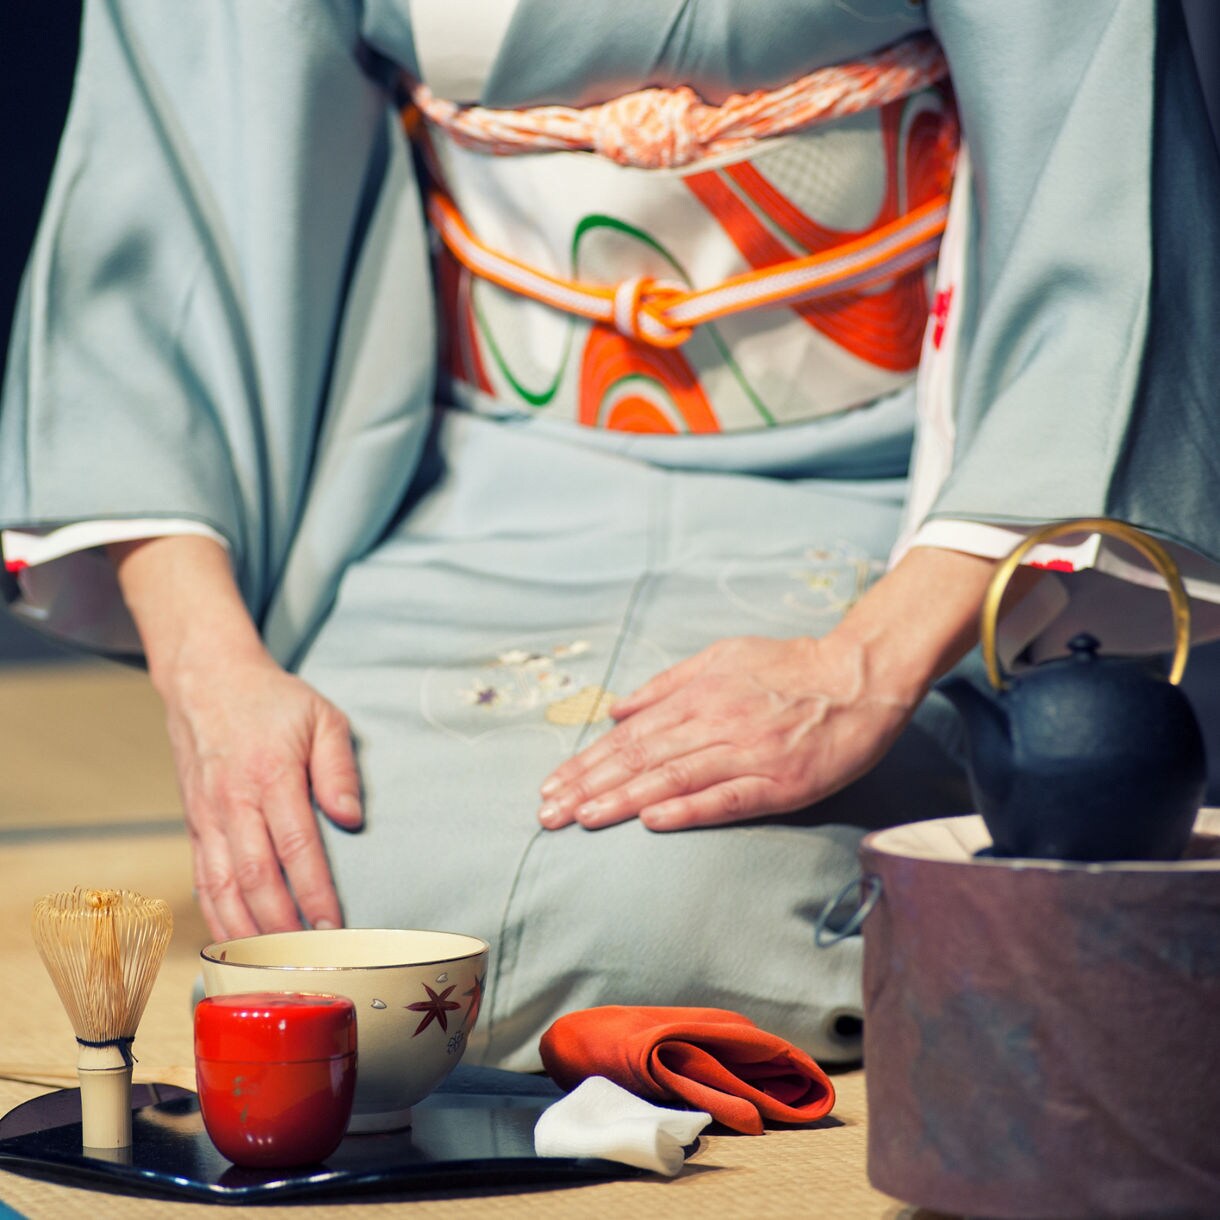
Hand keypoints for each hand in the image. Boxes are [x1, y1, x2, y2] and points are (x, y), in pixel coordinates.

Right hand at [106, 535, 361, 941]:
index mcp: (271, 776)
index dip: (315, 892)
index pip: (296, 847)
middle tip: (308, 963)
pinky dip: (217, 918)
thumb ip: (340, 768)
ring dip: (246, 934)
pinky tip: (235, 944)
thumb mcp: (323, 717)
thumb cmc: (273, 701)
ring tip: (272, 969)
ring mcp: (208, 818)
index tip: (335, 926)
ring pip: (222, 889)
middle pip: (255, 879)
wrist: (206, 681)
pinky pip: (203, 881)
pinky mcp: (194, 826)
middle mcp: (233, 803)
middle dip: (281, 928)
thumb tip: (351, 819)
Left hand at [536, 633, 915, 832]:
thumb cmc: (788, 667)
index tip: (552, 786)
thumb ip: (666, 684)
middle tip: (547, 813)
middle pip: (641, 759)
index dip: (587, 763)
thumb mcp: (721, 657)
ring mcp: (748, 752)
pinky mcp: (781, 781)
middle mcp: (715, 722)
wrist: (859, 677)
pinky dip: (689, 808)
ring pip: (674, 778)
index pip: (629, 737)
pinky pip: (728, 797)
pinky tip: (652, 820)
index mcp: (698, 695)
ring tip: (582, 818)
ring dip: (623, 800)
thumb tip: (616, 708)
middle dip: (589, 787)